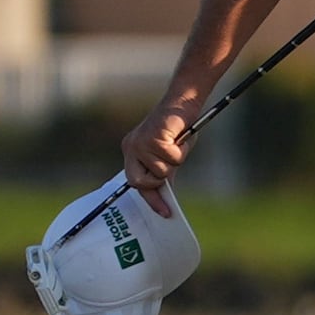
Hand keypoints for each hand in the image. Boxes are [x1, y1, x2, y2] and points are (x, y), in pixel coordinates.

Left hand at [121, 95, 200, 216]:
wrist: (183, 101)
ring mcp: (139, 144)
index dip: (151, 199)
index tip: (165, 213)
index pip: (135, 182)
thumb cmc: (180, 126)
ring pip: (160, 171)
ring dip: (175, 159)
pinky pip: (170, 158)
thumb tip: (165, 193)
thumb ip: (164, 170)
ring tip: (178, 143)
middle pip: (139, 182)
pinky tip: (180, 137)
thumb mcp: (171, 152)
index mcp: (132, 151)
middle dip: (159, 179)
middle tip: (172, 165)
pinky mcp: (152, 138)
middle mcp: (131, 148)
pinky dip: (180, 150)